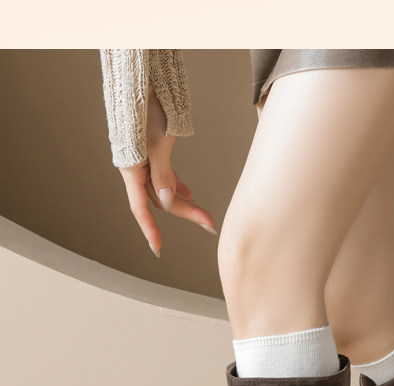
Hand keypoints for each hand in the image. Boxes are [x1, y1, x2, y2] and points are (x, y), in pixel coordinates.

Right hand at [119, 83, 215, 256]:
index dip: (149, 229)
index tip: (158, 249)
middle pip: (159, 198)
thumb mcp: (158, 142)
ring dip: (182, 200)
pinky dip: (176, 183)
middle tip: (210, 224)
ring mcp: (143, 158)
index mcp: (131, 166)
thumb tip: (166, 202)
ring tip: (203, 212)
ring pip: (163, 186)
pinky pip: (163, 173)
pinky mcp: (151, 149)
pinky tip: (189, 192)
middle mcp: (135, 165)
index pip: (140, 206)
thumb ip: (163, 173)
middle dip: (185, 212)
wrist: (143, 77)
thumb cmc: (148, 106)